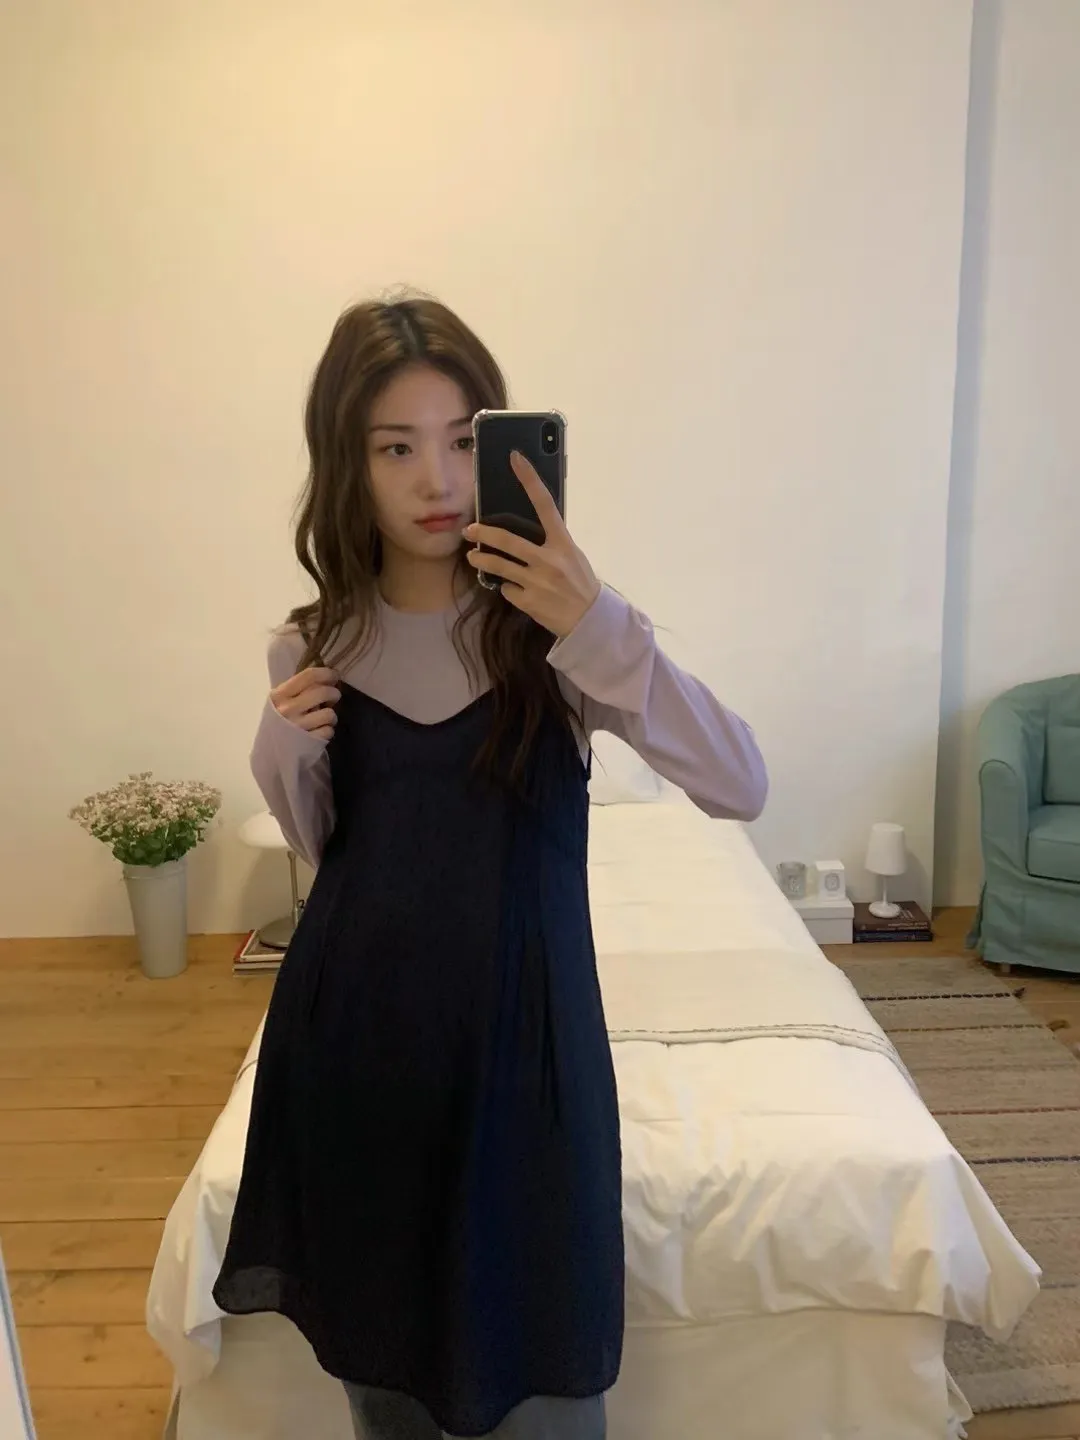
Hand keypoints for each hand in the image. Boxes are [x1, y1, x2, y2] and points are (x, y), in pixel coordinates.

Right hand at [271, 667, 340, 741]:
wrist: (269, 754)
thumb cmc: (277, 722)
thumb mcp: (280, 702)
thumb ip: (297, 690)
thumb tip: (325, 678)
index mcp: (280, 695)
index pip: (309, 676)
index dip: (327, 674)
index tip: (334, 677)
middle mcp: (287, 709)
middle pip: (323, 692)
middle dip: (334, 694)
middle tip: (332, 699)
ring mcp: (298, 727)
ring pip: (329, 713)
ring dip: (331, 716)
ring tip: (324, 719)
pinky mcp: (307, 742)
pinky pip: (328, 731)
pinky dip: (327, 731)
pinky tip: (319, 732)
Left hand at [463, 452, 600, 638]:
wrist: (590, 620)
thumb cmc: (581, 583)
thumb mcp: (572, 556)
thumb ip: (552, 543)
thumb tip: (528, 530)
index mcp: (563, 543)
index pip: (545, 504)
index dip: (529, 479)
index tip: (515, 458)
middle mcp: (548, 559)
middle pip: (507, 540)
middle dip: (483, 534)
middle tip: (469, 531)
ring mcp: (537, 581)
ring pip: (499, 566)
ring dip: (481, 560)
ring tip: (474, 558)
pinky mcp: (528, 601)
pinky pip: (508, 589)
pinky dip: (508, 588)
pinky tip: (516, 590)